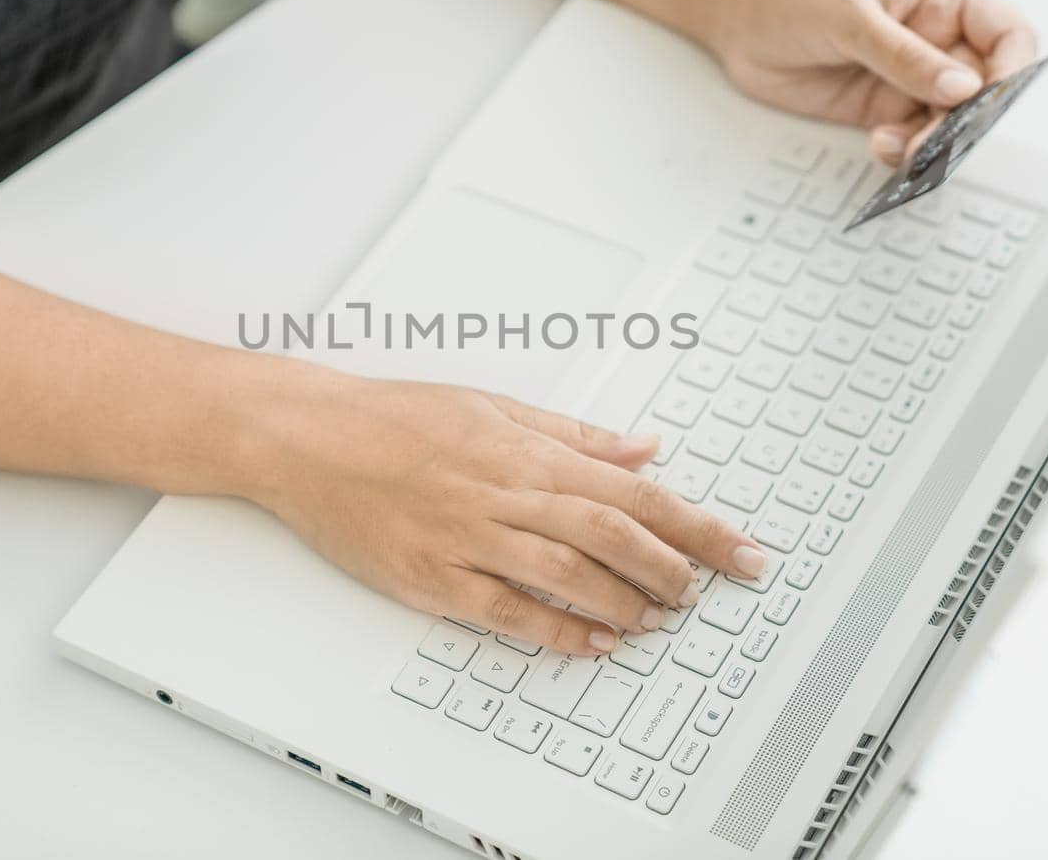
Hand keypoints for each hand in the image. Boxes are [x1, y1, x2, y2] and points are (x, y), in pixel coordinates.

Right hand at [238, 363, 768, 655]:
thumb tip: (644, 448)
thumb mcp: (494, 407)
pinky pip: (505, 609)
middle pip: (611, 531)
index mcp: (524, 449)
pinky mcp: (432, 575)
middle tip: (714, 588)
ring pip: (567, 572)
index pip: (632, 490)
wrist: (309, 437)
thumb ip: (574, 435)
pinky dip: (554, 628)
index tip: (739, 547)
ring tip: (663, 616)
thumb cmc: (397, 417)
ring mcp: (468, 535)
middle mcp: (504, 490)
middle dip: (675, 564)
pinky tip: (592, 641)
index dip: (694, 522)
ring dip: (625, 598)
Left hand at [712, 0, 1037, 163]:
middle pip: (985, 90)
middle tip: (935, 140)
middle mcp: (940, 39)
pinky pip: (915, 138)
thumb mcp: (850, 19)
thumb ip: (905, 56)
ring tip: (901, 147)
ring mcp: (914, 77)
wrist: (738, 23)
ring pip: (952, 122)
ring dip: (934, 142)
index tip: (982, 103)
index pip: (1009, 36)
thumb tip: (963, 88)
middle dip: (966, 120)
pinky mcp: (887, 108)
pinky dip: (906, 150)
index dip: (1010, 72)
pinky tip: (881, 145)